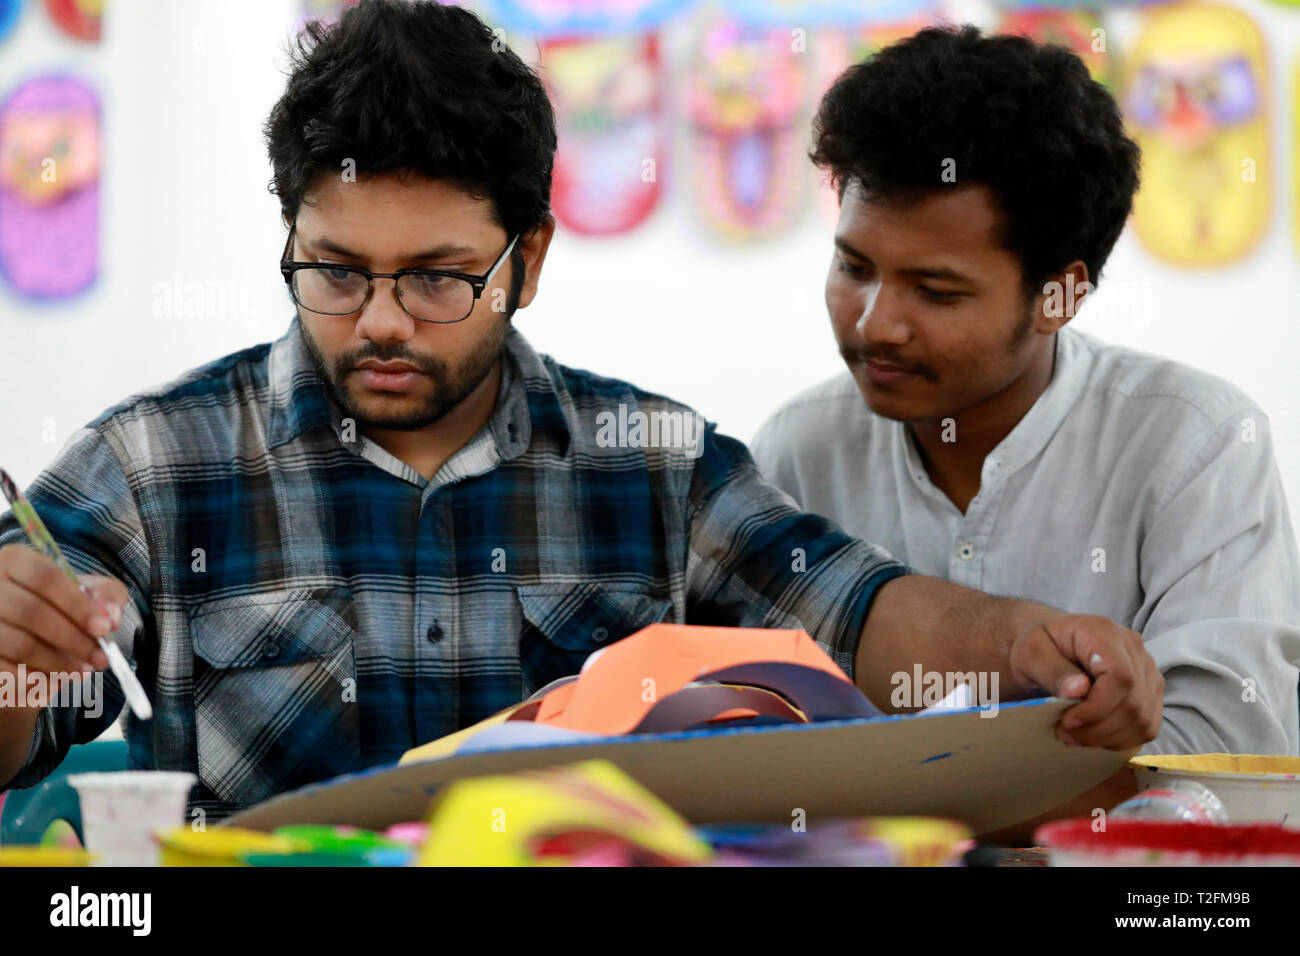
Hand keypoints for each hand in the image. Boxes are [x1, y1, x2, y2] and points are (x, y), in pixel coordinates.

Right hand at [0, 543, 126, 682]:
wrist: (23, 638)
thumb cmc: (59, 608)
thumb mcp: (87, 593)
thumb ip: (106, 596)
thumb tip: (111, 616)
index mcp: (15, 561)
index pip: (46, 577)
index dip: (77, 604)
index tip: (104, 628)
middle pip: (32, 612)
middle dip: (74, 639)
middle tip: (101, 658)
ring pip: (20, 644)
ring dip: (59, 663)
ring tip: (83, 672)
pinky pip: (4, 670)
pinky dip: (35, 681)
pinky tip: (56, 683)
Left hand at [1008, 612, 1163, 750]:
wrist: (1051, 644)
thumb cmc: (1040, 646)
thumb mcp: (1032, 652)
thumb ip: (1053, 670)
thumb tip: (1078, 691)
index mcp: (1104, 633)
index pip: (1120, 676)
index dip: (1097, 707)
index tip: (1068, 721)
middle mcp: (1134, 649)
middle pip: (1133, 703)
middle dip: (1097, 728)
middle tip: (1064, 733)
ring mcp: (1147, 671)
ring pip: (1142, 719)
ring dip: (1107, 737)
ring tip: (1074, 736)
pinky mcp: (1150, 692)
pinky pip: (1146, 726)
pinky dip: (1120, 739)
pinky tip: (1093, 735)